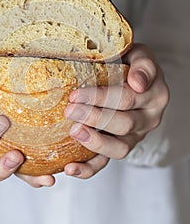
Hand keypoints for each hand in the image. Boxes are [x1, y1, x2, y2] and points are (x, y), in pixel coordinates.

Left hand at [64, 43, 169, 178]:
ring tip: (73, 131)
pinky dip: (89, 169)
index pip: (126, 98)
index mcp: (154, 95)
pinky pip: (107, 163)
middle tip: (69, 110)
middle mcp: (148, 118)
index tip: (75, 94)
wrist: (133, 78)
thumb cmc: (130, 63)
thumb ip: (142, 64)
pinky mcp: (121, 147)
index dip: (99, 98)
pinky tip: (70, 168)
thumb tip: (138, 82)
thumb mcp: (140, 55)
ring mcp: (135, 136)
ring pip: (118, 149)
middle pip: (121, 123)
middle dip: (92, 117)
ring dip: (94, 142)